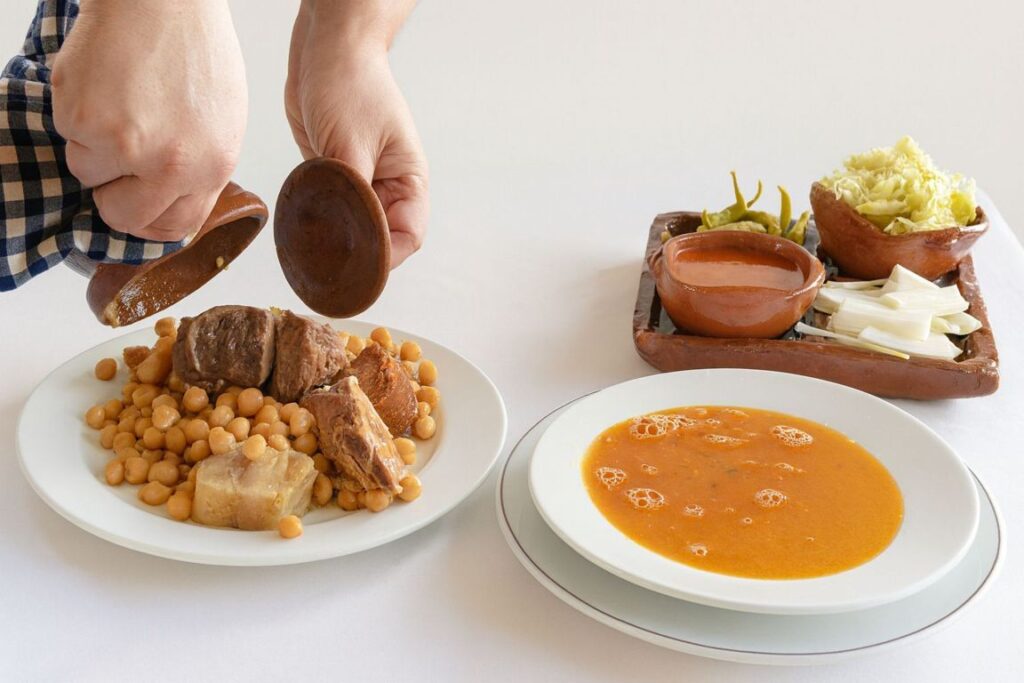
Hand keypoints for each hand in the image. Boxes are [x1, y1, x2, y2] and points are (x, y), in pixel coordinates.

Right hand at [52, 0, 247, 241]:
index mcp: (212, 166)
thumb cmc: (195, 50)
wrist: (163, 0)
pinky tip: (102, 85)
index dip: (150, 221)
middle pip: (125, 217)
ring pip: (88, 174)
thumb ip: (196, 167)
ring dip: (93, 146)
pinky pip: (67, 137)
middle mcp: (172, 166)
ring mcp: (126, 146)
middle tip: (115, 164)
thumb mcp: (220, 122)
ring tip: (118, 103)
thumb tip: (169, 203)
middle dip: (113, 196)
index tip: (138, 209)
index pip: (175, 227)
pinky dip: (76, 115)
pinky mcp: (84, 121)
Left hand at [286, 1, 427, 267]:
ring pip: (354, 226)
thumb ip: (351, 195)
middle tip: (328, 266)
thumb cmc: (350, 85)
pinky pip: (331, 209)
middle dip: (359, 253)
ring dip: (336, 238)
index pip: (408, 235)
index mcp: (408, 180)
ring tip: (312, 250)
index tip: (360, 267)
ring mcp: (361, 181)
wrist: (326, 48)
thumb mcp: (350, 144)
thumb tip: (347, 237)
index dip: (387, 256)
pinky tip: (301, 226)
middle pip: (381, 238)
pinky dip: (319, 220)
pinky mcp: (335, 174)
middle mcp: (388, 186)